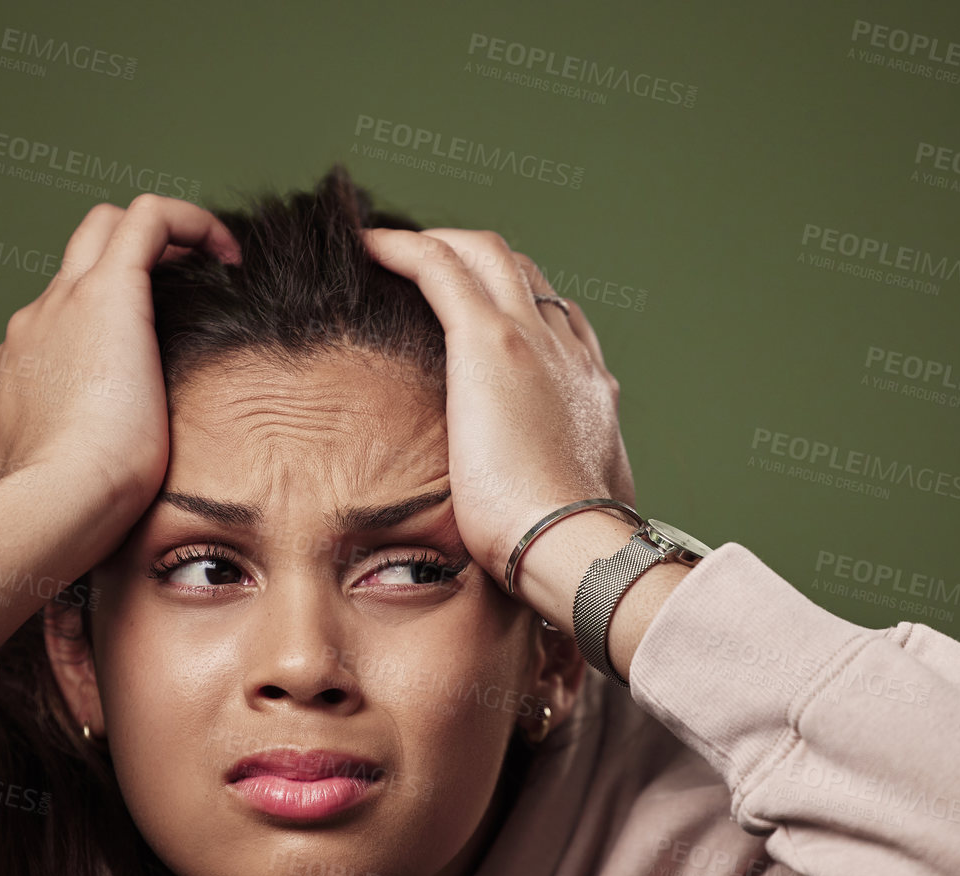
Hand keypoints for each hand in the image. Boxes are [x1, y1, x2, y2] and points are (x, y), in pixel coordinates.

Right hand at [0, 195, 240, 646]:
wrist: (51, 507)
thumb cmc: (64, 521)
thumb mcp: (63, 498)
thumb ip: (73, 489)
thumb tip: (93, 518)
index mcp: (24, 371)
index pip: (62, 319)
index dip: (109, 315)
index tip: (159, 343)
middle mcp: (36, 326)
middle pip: (77, 257)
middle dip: (131, 263)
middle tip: (191, 289)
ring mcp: (64, 305)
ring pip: (105, 228)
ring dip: (161, 238)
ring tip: (214, 267)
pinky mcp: (106, 294)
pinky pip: (147, 219)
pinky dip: (188, 221)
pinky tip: (228, 254)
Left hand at [360, 226, 633, 592]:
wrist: (575, 543)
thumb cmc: (569, 547)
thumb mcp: (571, 511)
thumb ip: (557, 495)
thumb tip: (543, 520)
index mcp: (589, 391)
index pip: (555, 324)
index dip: (513, 307)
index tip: (474, 315)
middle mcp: (568, 352)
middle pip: (523, 274)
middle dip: (474, 262)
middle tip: (423, 271)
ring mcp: (533, 339)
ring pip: (486, 254)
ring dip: (439, 245)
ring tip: (392, 254)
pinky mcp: (490, 342)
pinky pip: (440, 266)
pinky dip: (404, 248)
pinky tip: (370, 248)